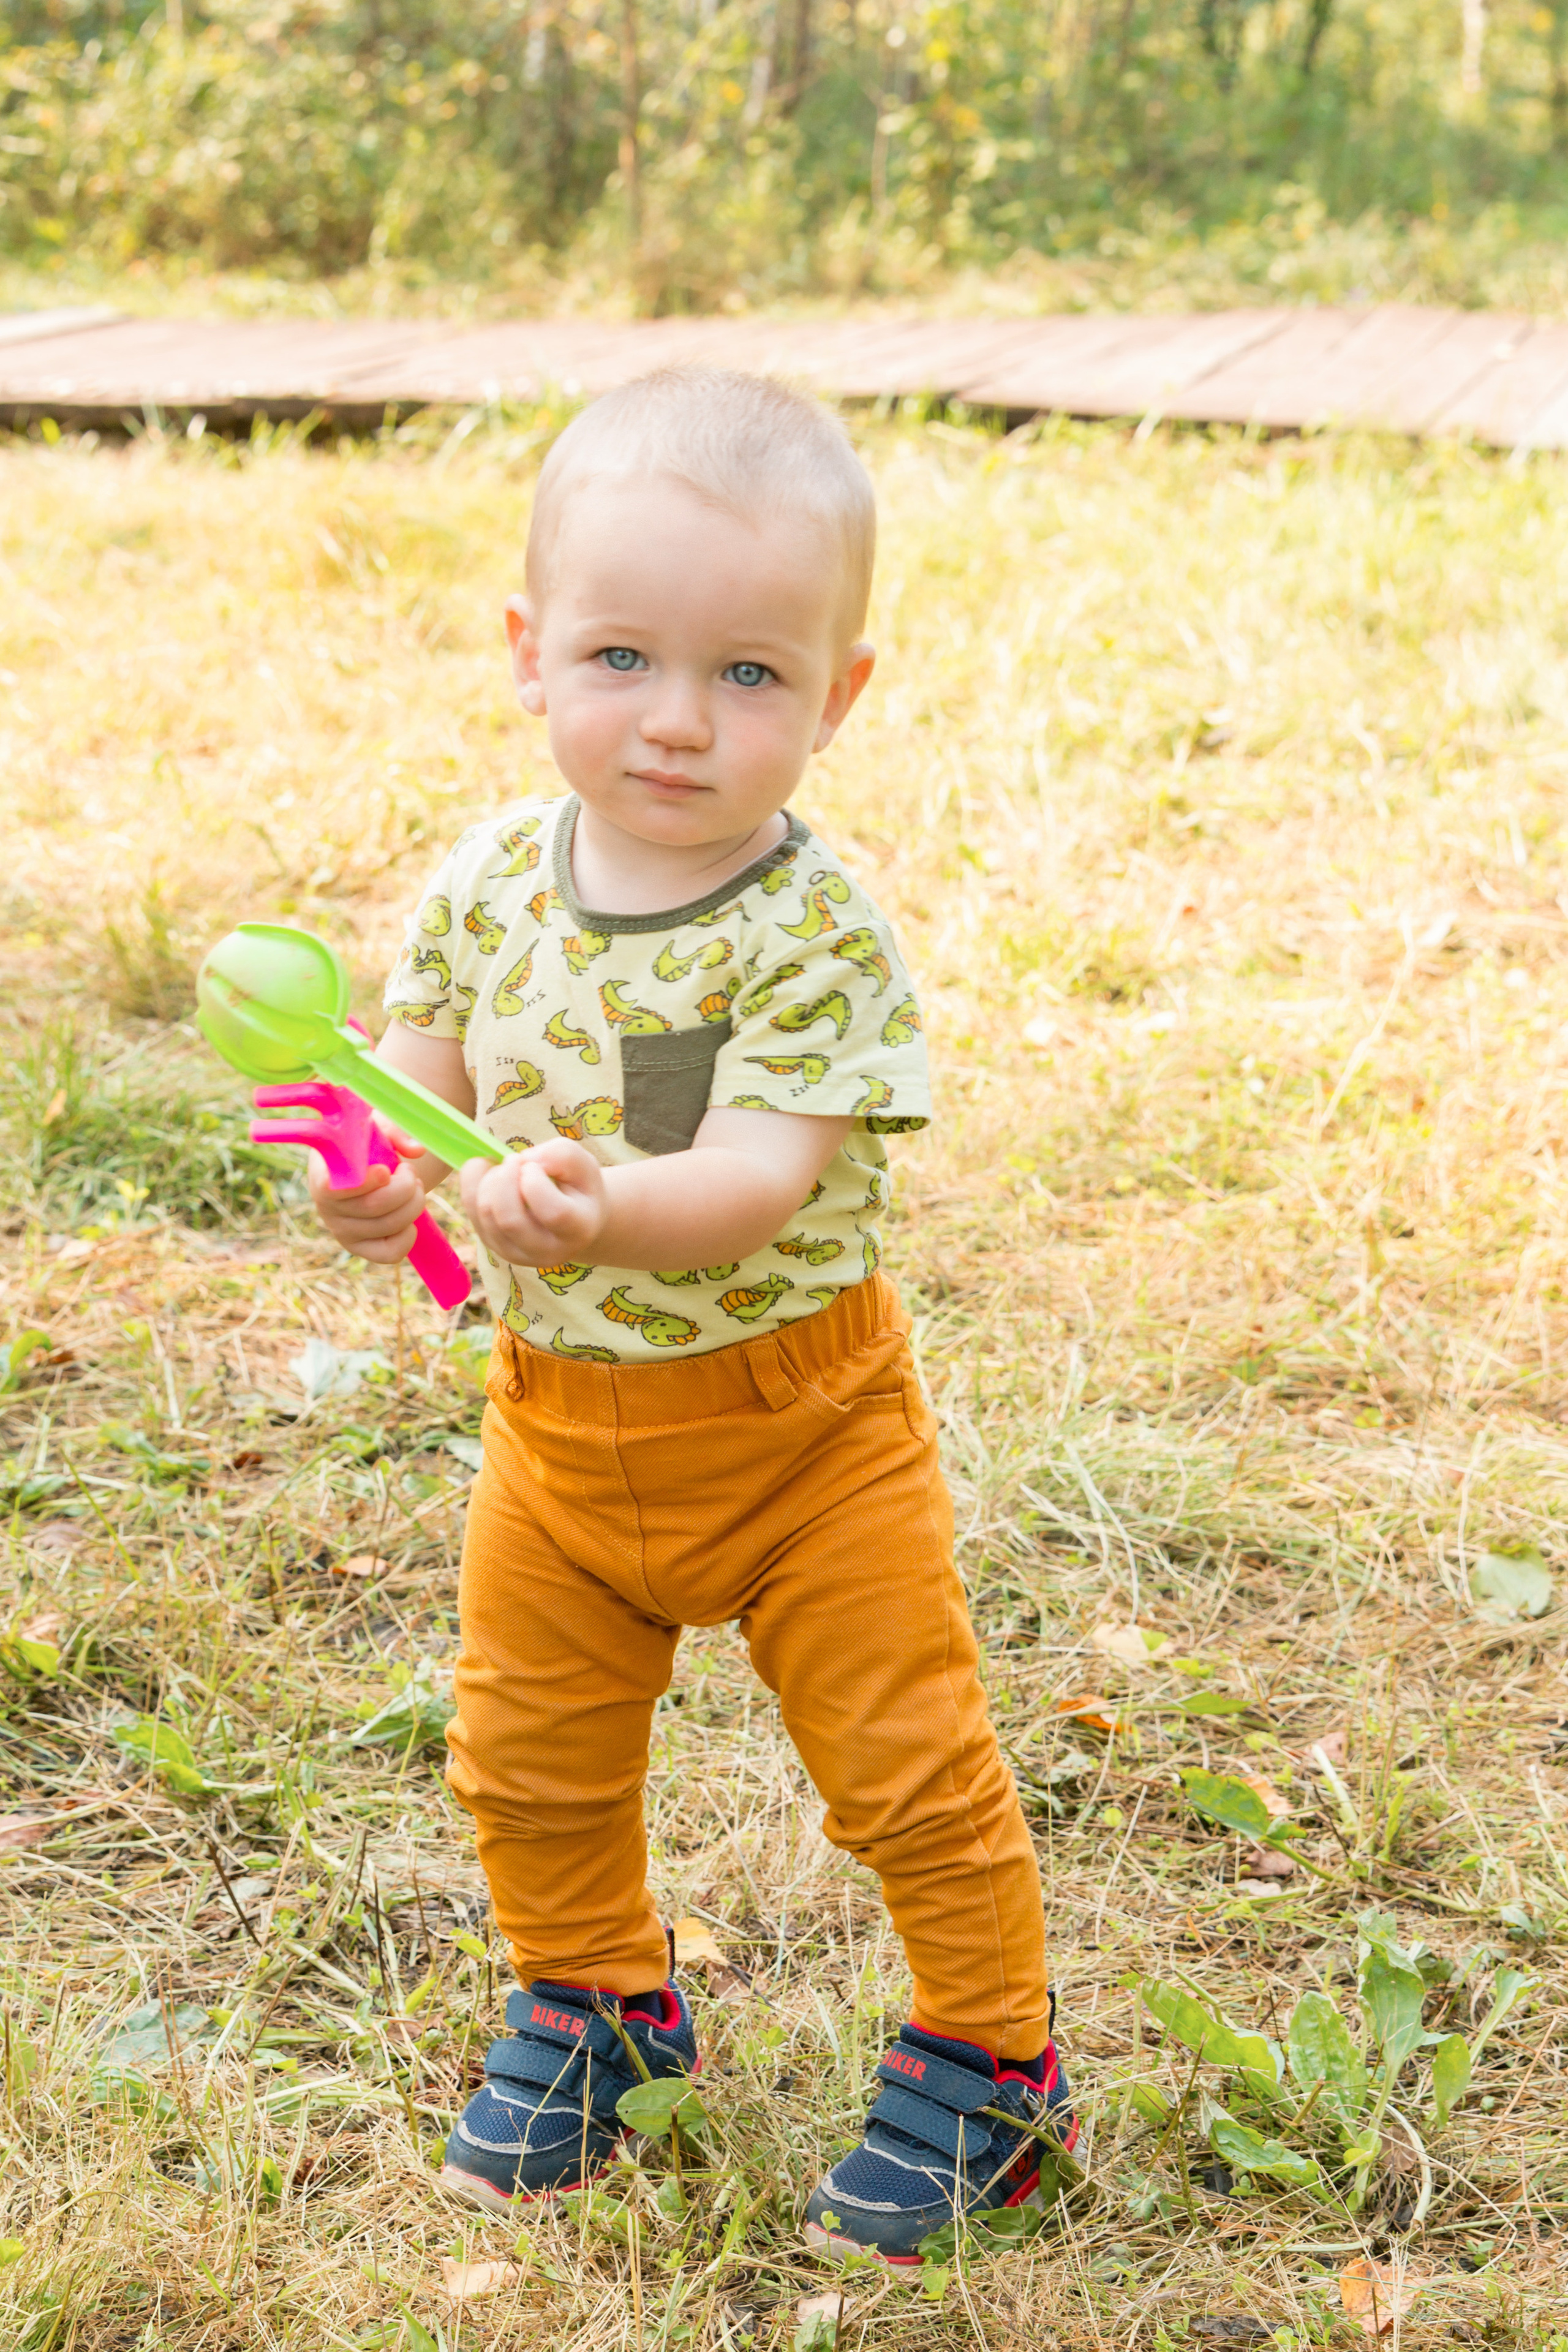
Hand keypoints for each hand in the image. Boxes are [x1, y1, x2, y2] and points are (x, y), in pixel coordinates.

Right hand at [308, 1131, 425, 1265]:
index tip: (386, 1170)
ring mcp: (341, 1230)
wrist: (364, 1166)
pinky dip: (409, 1236)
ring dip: (414, 1204)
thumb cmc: (367, 1142)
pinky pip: (390, 1253)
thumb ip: (395, 1131)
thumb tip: (416, 1150)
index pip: (332, 1189)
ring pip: (388, 1227)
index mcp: (322, 1173)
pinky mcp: (359, 1247)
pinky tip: (409, 1217)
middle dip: (407, 1187)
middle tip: (410, 1172)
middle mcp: (326, 1207)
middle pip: (374, 1207)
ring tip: (413, 1187)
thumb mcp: (375, 1126)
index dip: (365, 1183)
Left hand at [459, 1138, 606, 1266]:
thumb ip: (562, 1155)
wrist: (570, 1220)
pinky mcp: (493, 1247)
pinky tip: (493, 1176)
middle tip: (514, 1160)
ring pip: (486, 1213)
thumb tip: (524, 1160)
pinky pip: (471, 1211)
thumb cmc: (578, 1188)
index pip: (553, 1213)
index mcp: (578, 1231)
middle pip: (509, 1219)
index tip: (534, 1166)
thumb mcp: (583, 1164)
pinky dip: (474, 1184)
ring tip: (506, 1168)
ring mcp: (516, 1254)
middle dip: (504, 1178)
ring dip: (489, 1178)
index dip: (536, 1182)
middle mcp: (547, 1251)